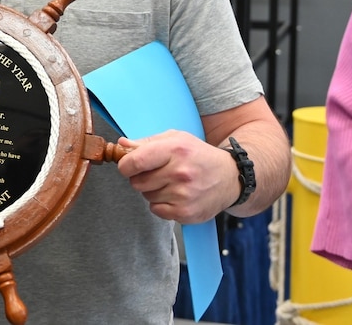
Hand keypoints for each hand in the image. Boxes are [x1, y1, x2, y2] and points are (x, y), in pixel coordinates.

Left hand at [116, 130, 239, 223]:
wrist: (230, 177)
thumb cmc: (198, 155)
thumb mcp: (175, 139)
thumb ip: (146, 142)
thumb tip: (121, 145)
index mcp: (175, 150)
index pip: (135, 162)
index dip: (125, 165)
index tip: (128, 165)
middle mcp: (180, 172)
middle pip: (136, 182)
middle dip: (140, 178)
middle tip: (156, 174)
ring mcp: (184, 195)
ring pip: (146, 196)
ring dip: (153, 191)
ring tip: (171, 183)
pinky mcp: (186, 212)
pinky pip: (156, 210)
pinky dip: (161, 204)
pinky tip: (175, 195)